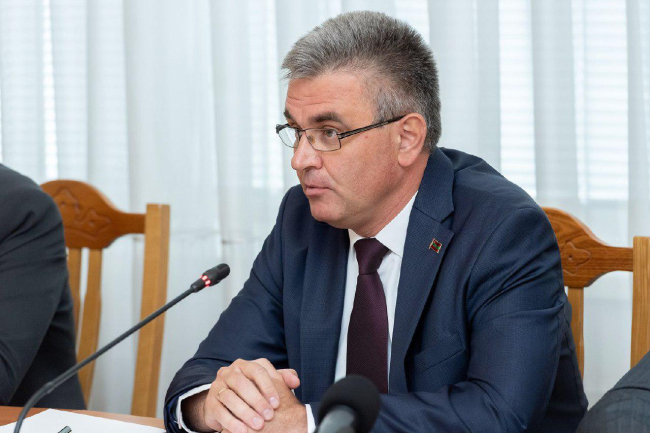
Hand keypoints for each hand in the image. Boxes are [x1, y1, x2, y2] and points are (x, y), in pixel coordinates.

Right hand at [182, 358, 299, 432]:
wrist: (224, 403)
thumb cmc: (250, 391)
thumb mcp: (266, 384)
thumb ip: (282, 379)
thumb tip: (295, 381)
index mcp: (244, 365)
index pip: (257, 370)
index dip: (268, 386)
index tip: (277, 403)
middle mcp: (229, 372)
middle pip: (242, 384)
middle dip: (257, 401)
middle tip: (269, 416)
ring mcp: (218, 386)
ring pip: (230, 397)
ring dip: (245, 412)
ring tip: (258, 425)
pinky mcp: (211, 402)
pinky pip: (220, 411)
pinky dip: (232, 422)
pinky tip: (243, 431)